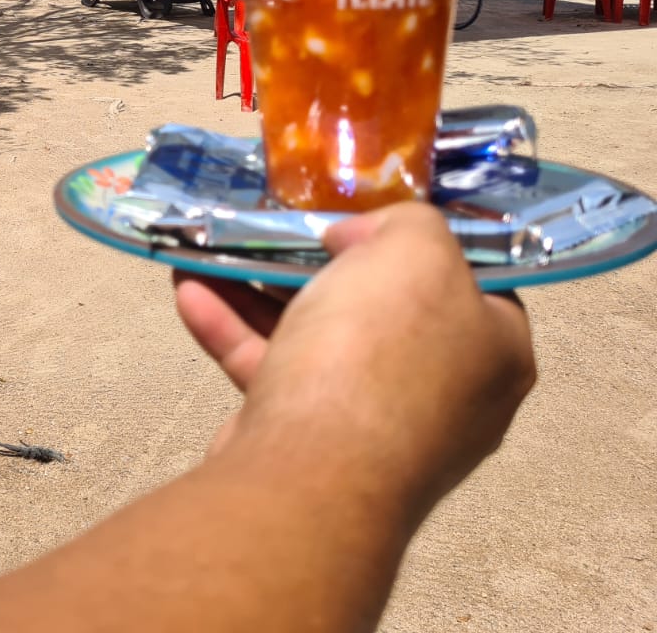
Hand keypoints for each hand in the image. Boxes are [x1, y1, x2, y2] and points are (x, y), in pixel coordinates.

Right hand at [174, 203, 534, 522]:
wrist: (310, 472)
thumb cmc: (380, 352)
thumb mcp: (415, 250)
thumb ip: (406, 222)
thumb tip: (360, 242)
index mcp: (494, 351)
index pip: (468, 281)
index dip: (416, 238)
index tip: (364, 212)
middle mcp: (444, 394)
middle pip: (379, 307)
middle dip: (320, 263)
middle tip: (285, 228)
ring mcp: (372, 422)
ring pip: (315, 338)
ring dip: (259, 289)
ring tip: (217, 247)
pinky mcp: (309, 441)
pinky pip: (274, 371)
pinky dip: (233, 330)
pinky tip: (189, 292)